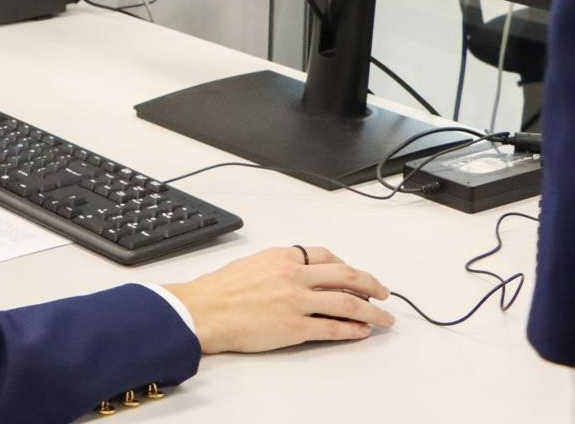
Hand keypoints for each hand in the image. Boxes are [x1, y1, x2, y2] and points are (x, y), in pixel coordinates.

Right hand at [165, 245, 394, 352]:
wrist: (203, 310)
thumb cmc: (219, 290)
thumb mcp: (251, 264)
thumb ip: (278, 268)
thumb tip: (299, 276)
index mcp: (282, 257)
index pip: (326, 256)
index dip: (347, 266)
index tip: (355, 275)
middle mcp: (294, 275)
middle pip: (346, 275)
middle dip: (371, 285)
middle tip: (383, 294)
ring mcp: (297, 302)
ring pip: (347, 303)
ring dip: (372, 312)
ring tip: (385, 318)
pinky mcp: (295, 327)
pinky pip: (333, 328)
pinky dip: (352, 330)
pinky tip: (362, 332)